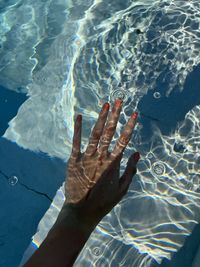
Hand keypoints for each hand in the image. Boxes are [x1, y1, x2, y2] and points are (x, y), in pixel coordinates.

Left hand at [65, 98, 139, 225]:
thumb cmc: (104, 201)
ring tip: (105, 104)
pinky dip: (78, 129)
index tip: (134, 113)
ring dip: (101, 118)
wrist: (82, 211)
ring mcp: (86, 157)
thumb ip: (130, 170)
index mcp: (113, 163)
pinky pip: (76, 142)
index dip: (129, 126)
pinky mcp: (74, 160)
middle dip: (116, 115)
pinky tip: (79, 116)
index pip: (124, 140)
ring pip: (95, 134)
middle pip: (110, 132)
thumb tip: (137, 153)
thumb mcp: (122, 189)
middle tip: (119, 100)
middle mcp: (101, 157)